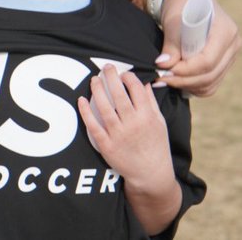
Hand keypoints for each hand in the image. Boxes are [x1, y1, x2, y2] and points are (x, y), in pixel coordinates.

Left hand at [77, 65, 173, 191]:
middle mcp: (133, 124)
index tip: (123, 74)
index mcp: (147, 116)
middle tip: (106, 67)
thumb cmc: (156, 145)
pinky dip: (86, 112)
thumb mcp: (160, 122)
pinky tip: (81, 100)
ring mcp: (118, 135)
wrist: (150, 173)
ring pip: (104, 108)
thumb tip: (145, 82)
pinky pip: (93, 126)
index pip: (136, 89)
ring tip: (94, 79)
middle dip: (111, 77)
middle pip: (119, 94)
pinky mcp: (107, 146)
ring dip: (97, 90)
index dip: (128, 77)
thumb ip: (151, 101)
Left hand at [156, 0, 240, 96]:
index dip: (185, 70)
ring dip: (188, 85)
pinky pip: (211, 83)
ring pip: (211, 83)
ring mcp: (231, 55)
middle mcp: (233, 44)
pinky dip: (194, 86)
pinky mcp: (224, 64)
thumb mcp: (174, 20)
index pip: (207, 61)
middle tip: (161, 78)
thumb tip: (163, 65)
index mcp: (225, 30)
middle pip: (210, 75)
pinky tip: (178, 81)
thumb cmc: (182, 4)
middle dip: (184, 80)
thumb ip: (171, 44)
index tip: (165, 69)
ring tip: (167, 79)